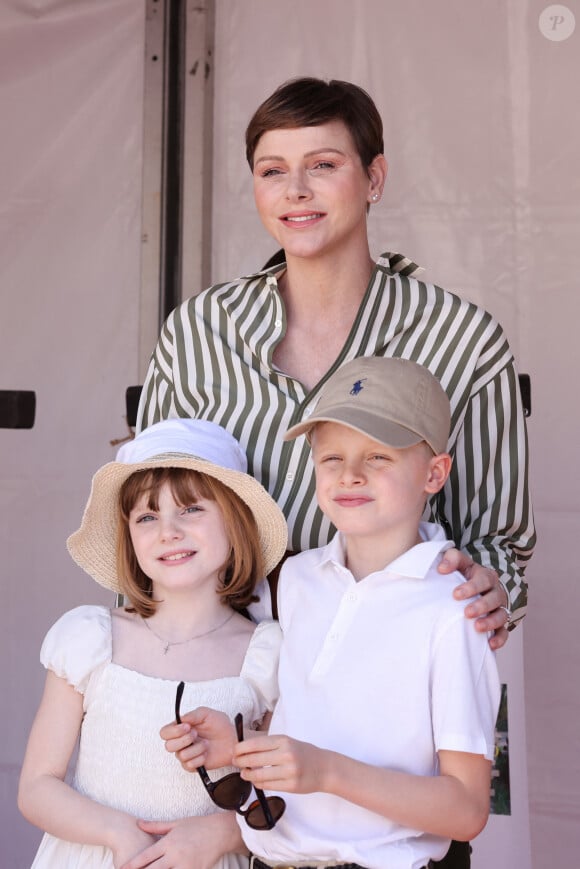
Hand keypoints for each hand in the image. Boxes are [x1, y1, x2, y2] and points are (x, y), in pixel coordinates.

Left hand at [119, 814, 244, 868]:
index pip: (146, 856)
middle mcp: (175, 855)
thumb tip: (138, 823)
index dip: (133, 864)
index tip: (122, 868)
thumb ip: (156, 826)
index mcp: (169, 842)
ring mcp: (186, 866)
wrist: (221, 832)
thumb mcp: (176, 823)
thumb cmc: (197, 826)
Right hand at [161, 706, 236, 771]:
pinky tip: (206, 754)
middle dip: (184, 740)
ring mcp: (186, 755)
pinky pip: (189, 765)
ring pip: (181, 755)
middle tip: (196, 735)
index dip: (173, 731)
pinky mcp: (193, 766)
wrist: (233, 740)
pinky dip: (200, 758)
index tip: (187, 727)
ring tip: (206, 744)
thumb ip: (192, 715)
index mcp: (181, 729)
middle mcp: (181, 742)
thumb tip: (180, 719)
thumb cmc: (220, 725)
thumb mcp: (207, 714)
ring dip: (196, 748)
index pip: (164, 732)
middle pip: (168, 746)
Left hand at [234, 732, 322, 793]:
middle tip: (235, 762)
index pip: (255, 744)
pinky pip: (267, 785)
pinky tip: (256, 781)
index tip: (234, 751)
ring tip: (244, 773)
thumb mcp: (288, 742)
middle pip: (254, 759)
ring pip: (259, 775)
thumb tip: (245, 749)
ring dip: (247, 775)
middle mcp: (286, 755)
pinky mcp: (291, 786)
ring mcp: (289, 771)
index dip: (240, 748)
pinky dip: (258, 783)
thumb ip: (269, 745)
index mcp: (284, 741)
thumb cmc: (304, 753)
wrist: (325, 768)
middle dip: (240, 762)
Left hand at [439, 548, 509, 649]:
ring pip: (501, 615)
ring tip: (477, 628)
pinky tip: (490, 645)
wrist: (470, 587)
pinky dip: (499, 639)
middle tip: (467, 612)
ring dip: (491, 622)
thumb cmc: (462, 574)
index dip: (471, 587)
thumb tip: (442, 569)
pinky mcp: (499, 623)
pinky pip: (504, 632)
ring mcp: (499, 608)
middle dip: (481, 606)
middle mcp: (495, 591)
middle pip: (494, 598)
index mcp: (485, 575)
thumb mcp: (458, 562)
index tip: (455, 595)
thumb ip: (451, 558)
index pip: (483, 579)